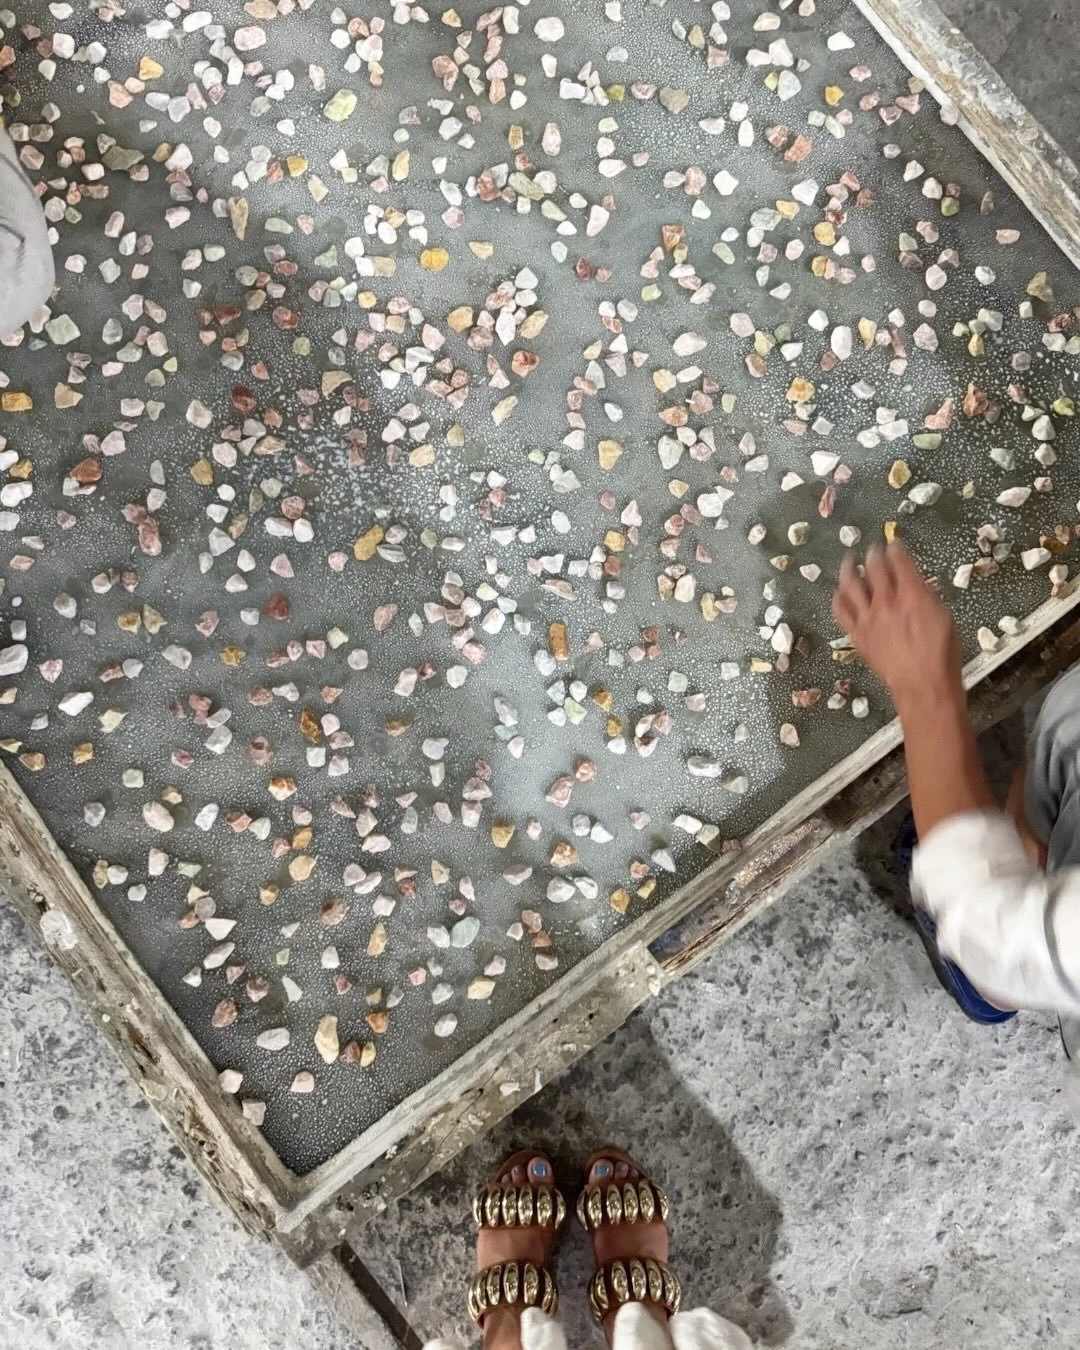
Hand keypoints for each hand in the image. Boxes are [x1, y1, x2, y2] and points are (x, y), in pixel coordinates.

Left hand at [831, 543, 962, 713]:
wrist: (922, 684)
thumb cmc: (941, 653)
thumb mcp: (943, 616)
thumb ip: (926, 595)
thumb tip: (916, 583)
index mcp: (912, 594)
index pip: (899, 561)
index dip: (895, 549)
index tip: (893, 543)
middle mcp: (886, 601)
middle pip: (874, 569)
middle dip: (872, 554)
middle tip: (872, 549)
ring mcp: (868, 618)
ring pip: (851, 585)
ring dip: (848, 569)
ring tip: (847, 561)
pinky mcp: (857, 634)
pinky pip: (841, 611)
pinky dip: (839, 598)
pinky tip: (839, 593)